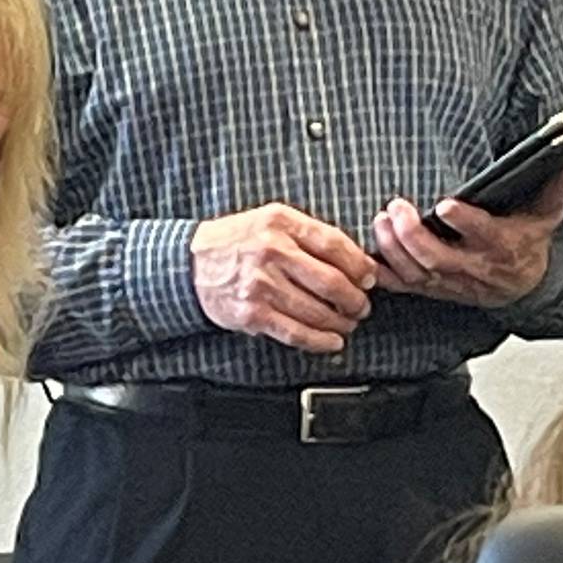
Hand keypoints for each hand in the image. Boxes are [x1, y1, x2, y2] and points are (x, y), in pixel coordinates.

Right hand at [191, 202, 375, 353]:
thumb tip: (354, 260)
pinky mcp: (252, 313)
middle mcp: (271, 252)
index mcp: (280, 223)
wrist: (192, 264)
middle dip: (355, 299)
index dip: (359, 264)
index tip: (369, 277)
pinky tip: (332, 341)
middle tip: (361, 305)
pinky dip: (320, 341)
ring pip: (317, 311)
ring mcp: (261, 285)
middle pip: (331, 281)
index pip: (334, 244)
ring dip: (341, 322)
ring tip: (348, 323)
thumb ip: (308, 234)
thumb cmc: (237, 241)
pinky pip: (296, 333)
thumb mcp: (271, 221)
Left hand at [372, 170, 562, 308]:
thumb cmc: (527, 244)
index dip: (464, 222)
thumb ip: (552, 194)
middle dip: (413, 235)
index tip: (444, 203)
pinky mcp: (434, 290)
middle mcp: (475, 268)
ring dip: (394, 249)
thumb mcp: (545, 218)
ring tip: (381, 221)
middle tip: (396, 208)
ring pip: (418, 273)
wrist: (524, 286)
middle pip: (439, 258)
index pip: (483, 235)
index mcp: (502, 247)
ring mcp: (452, 282)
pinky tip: (370, 254)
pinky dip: (385, 274)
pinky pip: (405, 287)